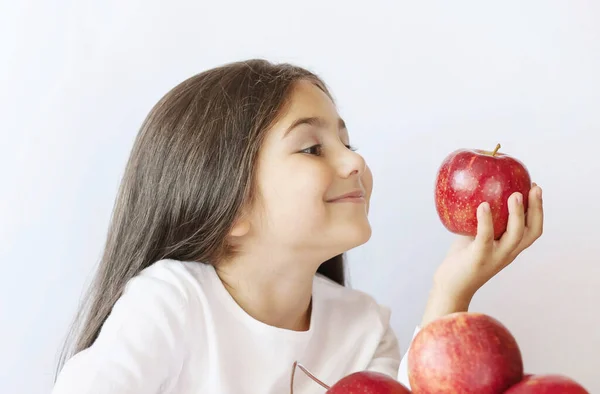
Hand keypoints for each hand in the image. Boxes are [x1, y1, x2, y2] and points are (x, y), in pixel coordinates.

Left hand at [421, 183, 543, 325]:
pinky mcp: (479, 257)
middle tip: (533, 187)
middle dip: (536, 208)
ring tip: (514, 195)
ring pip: (515, 235)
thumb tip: (479, 192)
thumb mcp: (476, 236)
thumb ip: (482, 220)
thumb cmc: (463, 258)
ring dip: (517, 214)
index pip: (533, 229)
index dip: (538, 209)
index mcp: (510, 248)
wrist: (451, 287)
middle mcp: (508, 253)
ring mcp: (495, 257)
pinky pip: (485, 237)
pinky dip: (486, 220)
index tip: (534, 188)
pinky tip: (483, 205)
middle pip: (531, 231)